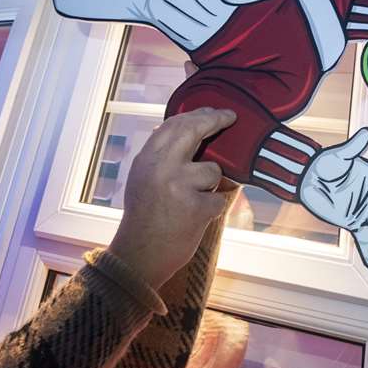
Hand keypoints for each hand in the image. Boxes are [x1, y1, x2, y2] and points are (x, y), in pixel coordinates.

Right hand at [110, 107, 239, 288]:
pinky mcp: (196, 209)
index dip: (196, 114)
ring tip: (192, 201)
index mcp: (146, 160)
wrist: (138, 256)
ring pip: (213, 171)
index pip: (173, 125)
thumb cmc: (144, 218)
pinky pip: (220, 199)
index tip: (212, 111)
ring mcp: (178, 187)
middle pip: (193, 130)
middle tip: (229, 117)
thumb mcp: (142, 179)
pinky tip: (196, 218)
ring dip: (210, 185)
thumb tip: (184, 129)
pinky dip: (213, 209)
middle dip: (215, 120)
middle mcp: (161, 168)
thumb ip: (161, 156)